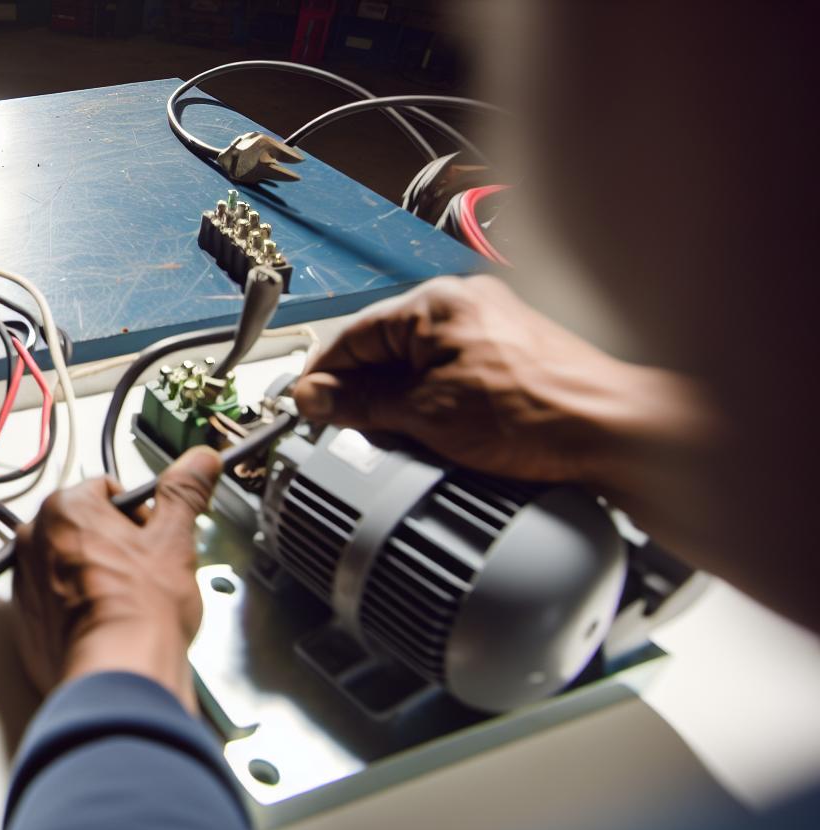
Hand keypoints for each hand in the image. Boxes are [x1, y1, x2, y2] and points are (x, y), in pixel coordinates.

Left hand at [11, 448, 222, 712]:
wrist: (118, 673)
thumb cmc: (141, 610)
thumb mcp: (173, 540)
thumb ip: (183, 492)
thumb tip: (199, 462)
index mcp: (65, 509)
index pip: (106, 492)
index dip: (139, 515)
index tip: (153, 538)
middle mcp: (34, 541)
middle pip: (83, 527)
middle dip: (113, 543)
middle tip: (144, 571)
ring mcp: (24, 584)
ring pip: (66, 565)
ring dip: (92, 575)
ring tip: (125, 600)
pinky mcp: (25, 623)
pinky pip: (53, 603)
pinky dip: (75, 609)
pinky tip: (105, 622)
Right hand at [290, 275, 662, 483]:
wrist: (615, 435)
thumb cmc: (539, 414)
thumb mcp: (426, 414)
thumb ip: (361, 403)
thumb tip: (315, 398)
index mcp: (437, 303)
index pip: (352, 336)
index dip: (322, 377)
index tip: (304, 409)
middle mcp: (463, 305)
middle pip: (381, 349)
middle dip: (360, 392)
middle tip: (345, 431)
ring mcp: (487, 329)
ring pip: (413, 365)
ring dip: (394, 401)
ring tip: (393, 437)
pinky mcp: (506, 357)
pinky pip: (444, 374)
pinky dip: (427, 402)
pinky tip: (430, 433)